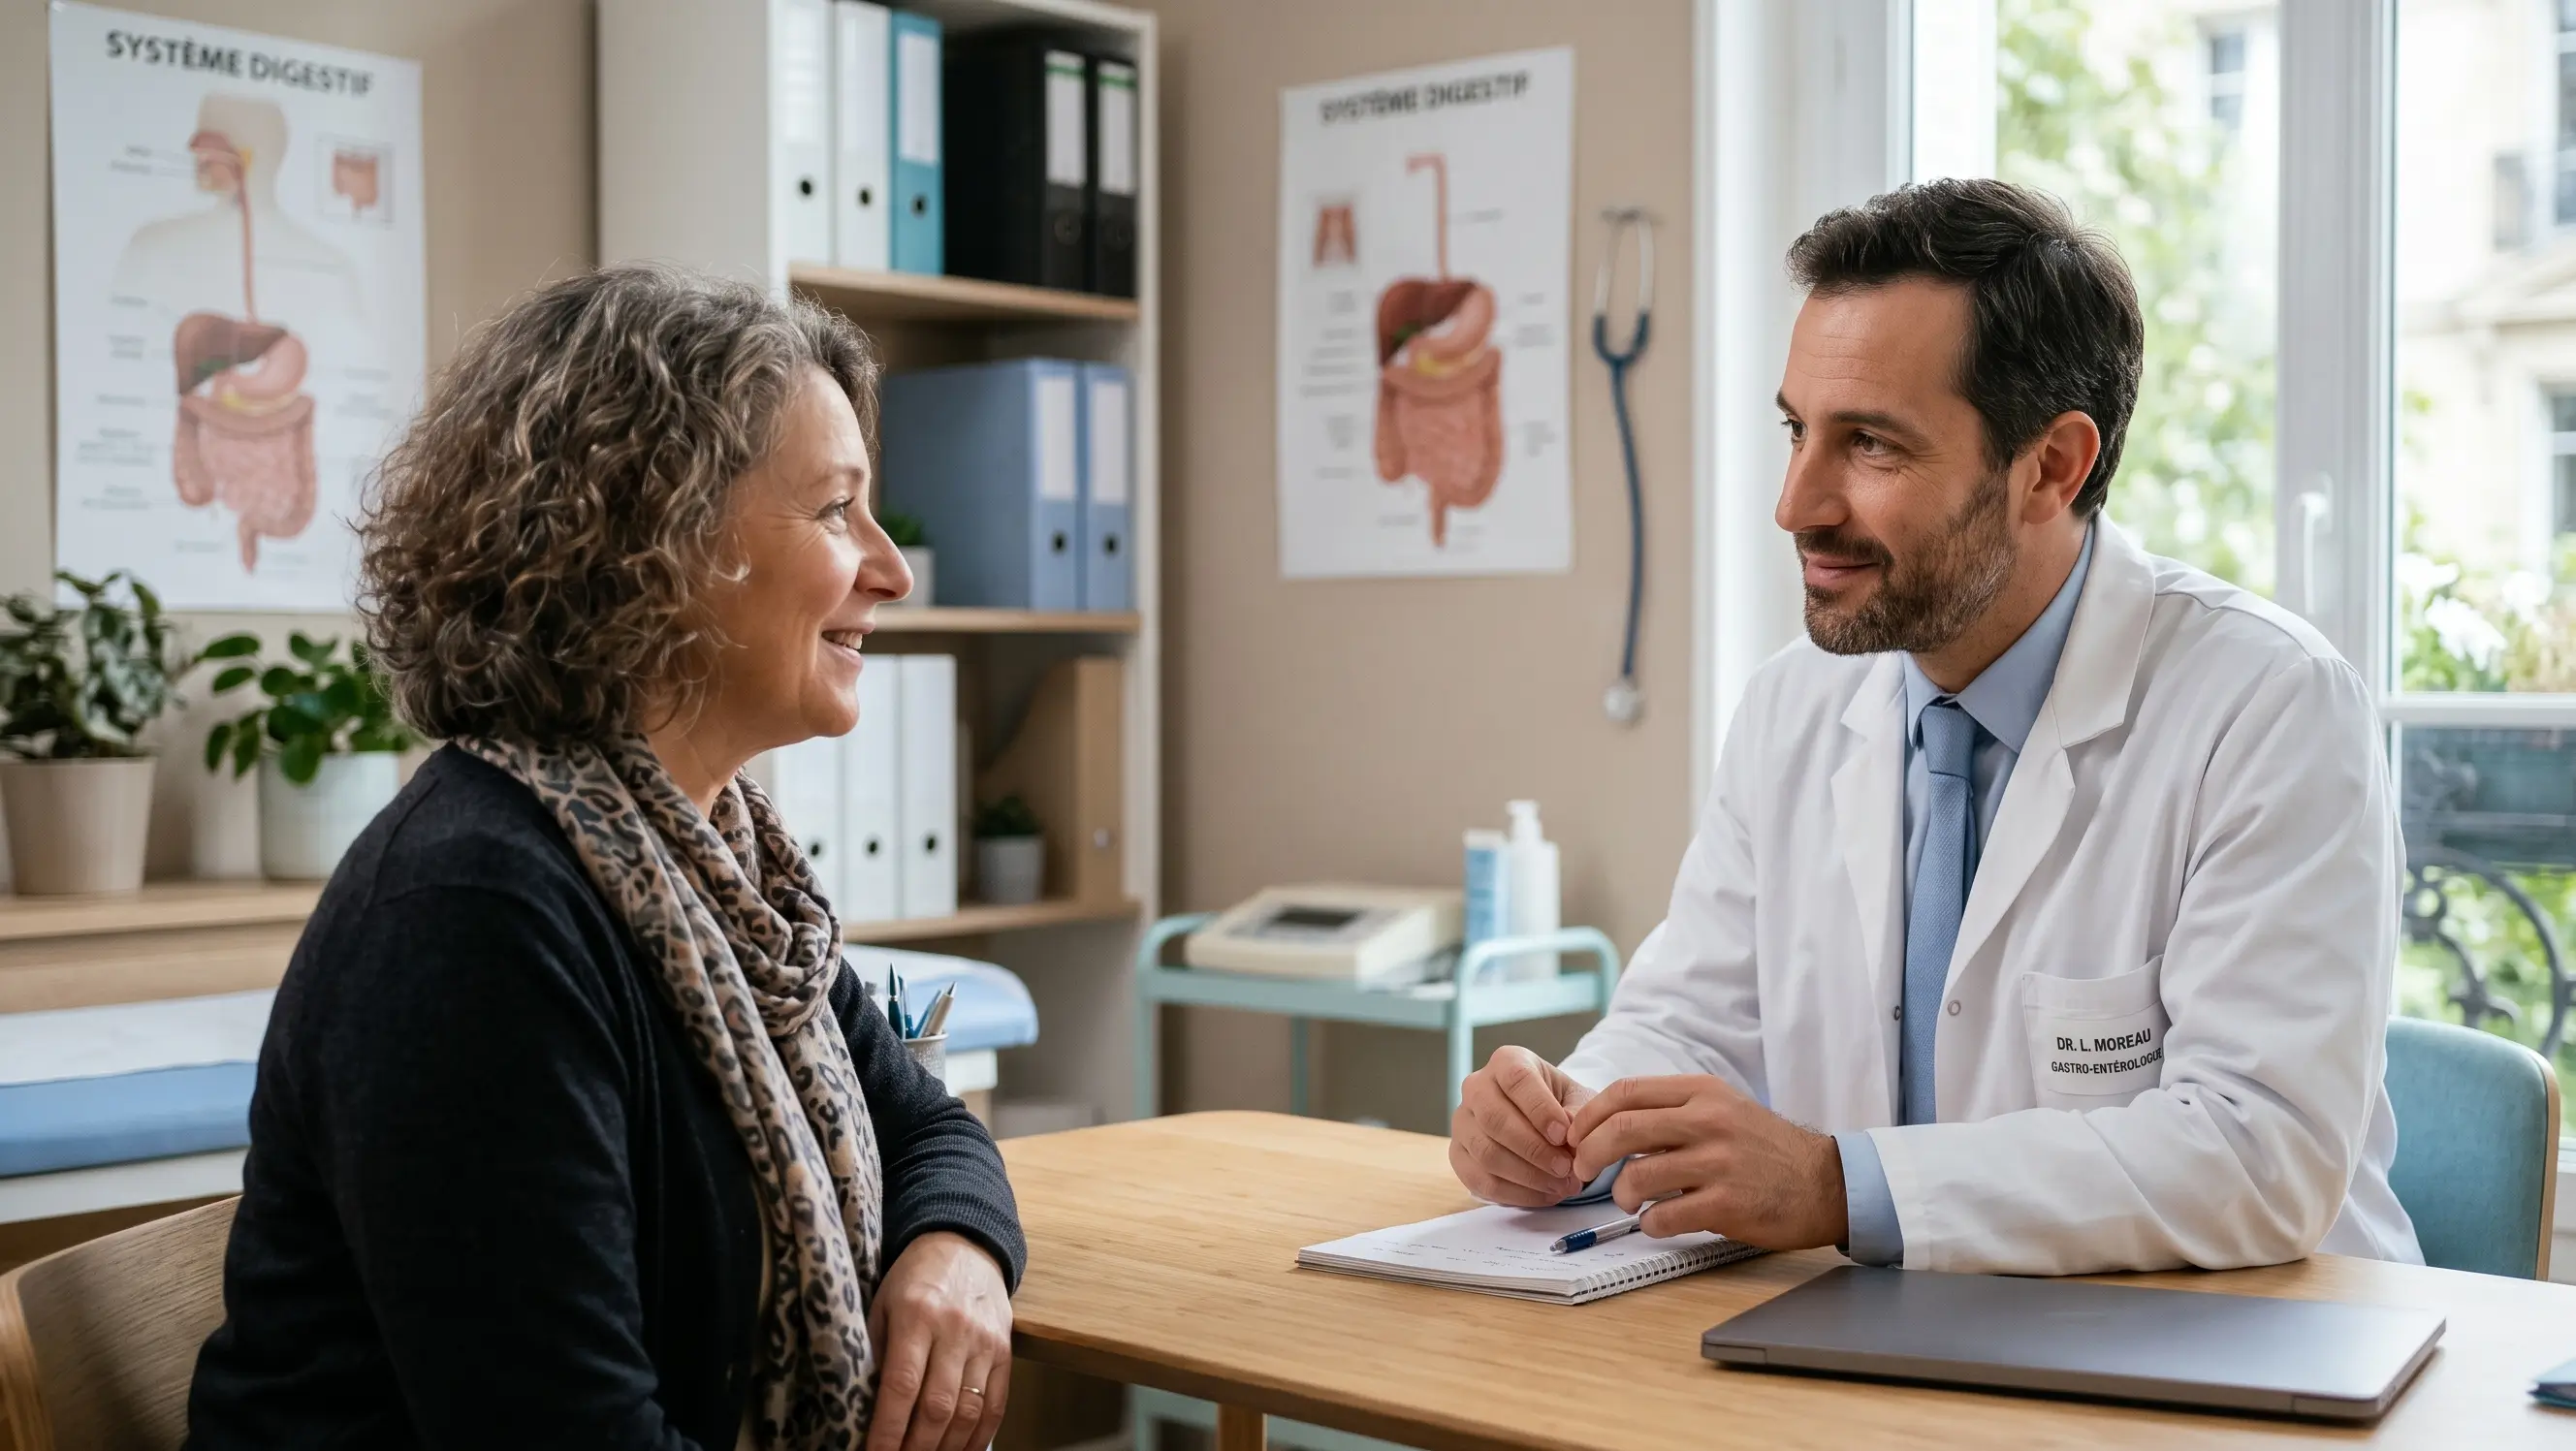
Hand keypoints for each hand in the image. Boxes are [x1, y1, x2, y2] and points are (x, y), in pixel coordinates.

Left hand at [866, 1231, 1012, 1450]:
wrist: (965, 1245)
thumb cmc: (913, 1280)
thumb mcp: (882, 1304)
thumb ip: (877, 1352)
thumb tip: (867, 1409)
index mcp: (916, 1315)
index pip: (902, 1385)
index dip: (889, 1428)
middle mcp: (954, 1330)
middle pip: (937, 1406)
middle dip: (916, 1447)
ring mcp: (985, 1342)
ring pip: (968, 1410)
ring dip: (946, 1447)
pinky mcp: (1005, 1350)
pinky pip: (996, 1404)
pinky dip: (979, 1436)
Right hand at [1448, 1045, 1599, 1205]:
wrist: (1543, 1122)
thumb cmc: (1561, 1105)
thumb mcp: (1577, 1099)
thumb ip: (1578, 1112)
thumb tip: (1570, 1132)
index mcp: (1507, 1062)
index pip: (1516, 1079)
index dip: (1540, 1109)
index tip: (1563, 1135)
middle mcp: (1476, 1087)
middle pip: (1494, 1119)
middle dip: (1533, 1149)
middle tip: (1565, 1168)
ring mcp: (1462, 1121)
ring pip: (1486, 1152)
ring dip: (1527, 1175)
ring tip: (1561, 1186)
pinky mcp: (1457, 1154)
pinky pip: (1480, 1180)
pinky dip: (1516, 1194)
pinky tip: (1544, 1195)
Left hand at [1565, 1075, 1847, 1250]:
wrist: (1824, 1182)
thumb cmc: (1764, 1148)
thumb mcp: (1722, 1108)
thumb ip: (1672, 1110)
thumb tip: (1608, 1125)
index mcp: (1702, 1092)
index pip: (1626, 1092)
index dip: (1590, 1115)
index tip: (1576, 1136)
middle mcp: (1709, 1120)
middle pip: (1622, 1128)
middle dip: (1589, 1153)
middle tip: (1583, 1170)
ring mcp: (1719, 1162)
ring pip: (1637, 1175)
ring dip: (1620, 1193)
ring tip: (1630, 1201)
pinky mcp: (1728, 1203)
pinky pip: (1664, 1215)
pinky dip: (1650, 1222)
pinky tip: (1658, 1221)